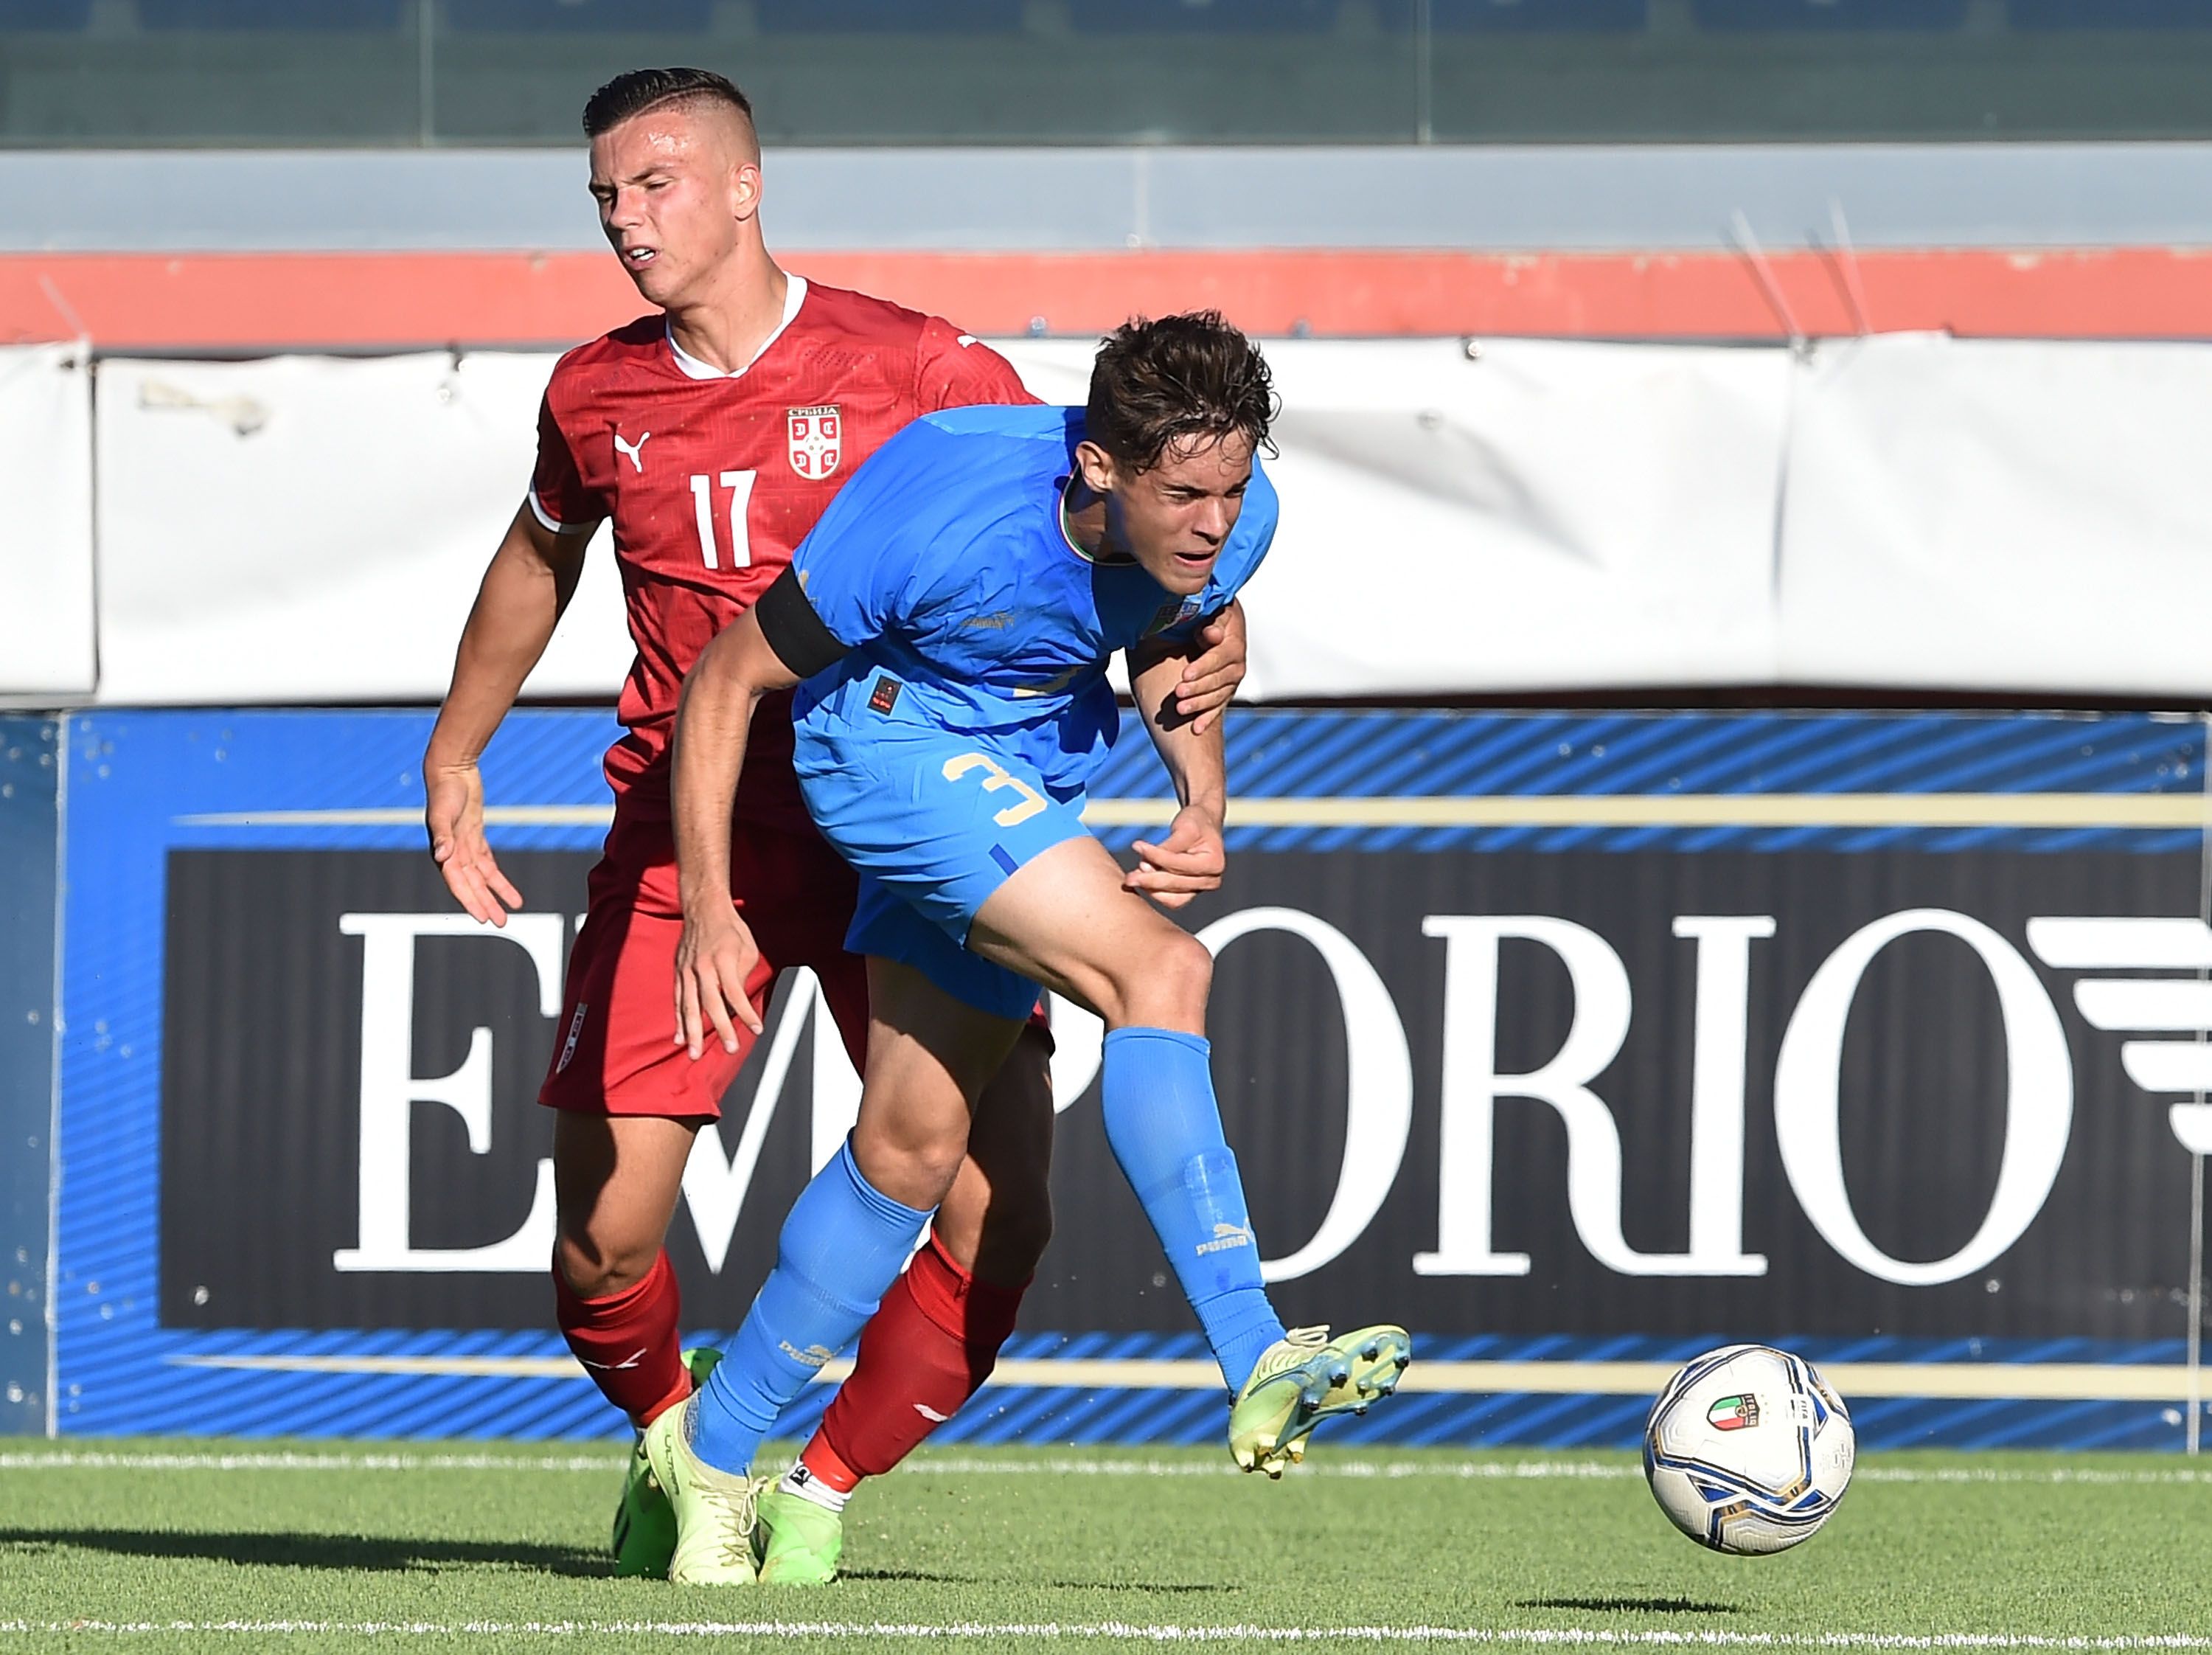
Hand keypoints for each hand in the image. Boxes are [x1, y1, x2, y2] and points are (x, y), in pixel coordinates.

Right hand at [424, 758, 522, 926]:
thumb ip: (442, 835)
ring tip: (510, 910)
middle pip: (472, 884)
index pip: (458, 883)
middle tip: (500, 922)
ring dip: (494, 894)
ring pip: (481, 877)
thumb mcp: (443, 813)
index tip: (483, 917)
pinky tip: (508, 891)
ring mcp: (463, 845)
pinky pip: (486, 864)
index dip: (470, 901)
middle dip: (485, 903)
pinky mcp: (473, 837)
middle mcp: (452, 853)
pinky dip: (496, 878)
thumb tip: (440, 856)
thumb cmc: (444, 791)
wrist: (450, 771)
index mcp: (443, 852)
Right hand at [675, 900, 764, 1058]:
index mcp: (723, 958)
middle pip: (710, 1003)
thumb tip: (737, 1002)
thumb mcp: (747, 949)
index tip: (756, 1029)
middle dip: (720, 1028)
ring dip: (692, 1032)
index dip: (746, 1012)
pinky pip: (678, 1000)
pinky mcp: (678, 972)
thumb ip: (741, 976)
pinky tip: (681, 1038)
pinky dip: (679, 1020)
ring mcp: (687, 970)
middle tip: (729, 1048)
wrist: (703, 908)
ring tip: (694, 1054)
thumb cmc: (730, 929)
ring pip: (689, 1006)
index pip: (736, 992)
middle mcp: (702, 966)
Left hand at [1126, 804, 1226, 909]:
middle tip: (1129, 876)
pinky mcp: (1190, 893)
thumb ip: (1169, 846)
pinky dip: (1155, 893)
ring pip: (1172, 898)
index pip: (1179, 864)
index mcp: (1214, 863)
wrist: (1202, 825)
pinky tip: (1142, 882)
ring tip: (1135, 876)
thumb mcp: (1184, 828)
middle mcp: (1211, 880)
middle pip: (1175, 884)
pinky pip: (1171, 901)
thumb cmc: (1195, 823)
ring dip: (1151, 888)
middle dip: (1149, 879)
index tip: (1137, 845)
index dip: (1156, 856)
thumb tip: (1147, 863)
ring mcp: (1201, 889)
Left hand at [1173, 602, 1247, 734]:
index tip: (1185, 674)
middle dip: (1198, 688)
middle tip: (1179, 693)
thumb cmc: (1208, 615)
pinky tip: (1196, 729)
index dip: (1204, 666)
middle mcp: (1236, 663)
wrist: (1215, 623)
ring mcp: (1231, 680)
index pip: (1220, 656)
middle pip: (1220, 679)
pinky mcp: (1224, 691)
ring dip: (1200, 704)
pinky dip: (1207, 718)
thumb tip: (1212, 634)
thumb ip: (1211, 622)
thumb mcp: (1211, 612)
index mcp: (1233, 641)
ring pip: (1218, 695)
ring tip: (1181, 710)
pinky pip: (1218, 707)